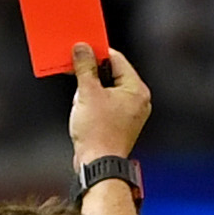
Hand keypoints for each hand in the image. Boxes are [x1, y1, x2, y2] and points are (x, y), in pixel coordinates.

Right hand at [68, 42, 149, 160]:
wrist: (98, 165)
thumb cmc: (98, 134)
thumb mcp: (87, 93)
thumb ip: (84, 67)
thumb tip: (82, 49)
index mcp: (136, 89)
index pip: (117, 59)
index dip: (97, 52)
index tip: (81, 49)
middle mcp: (137, 100)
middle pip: (112, 74)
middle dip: (91, 73)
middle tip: (75, 70)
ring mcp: (130, 114)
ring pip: (107, 89)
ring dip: (90, 89)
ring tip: (81, 101)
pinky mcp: (120, 124)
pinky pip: (106, 104)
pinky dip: (93, 102)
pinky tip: (82, 109)